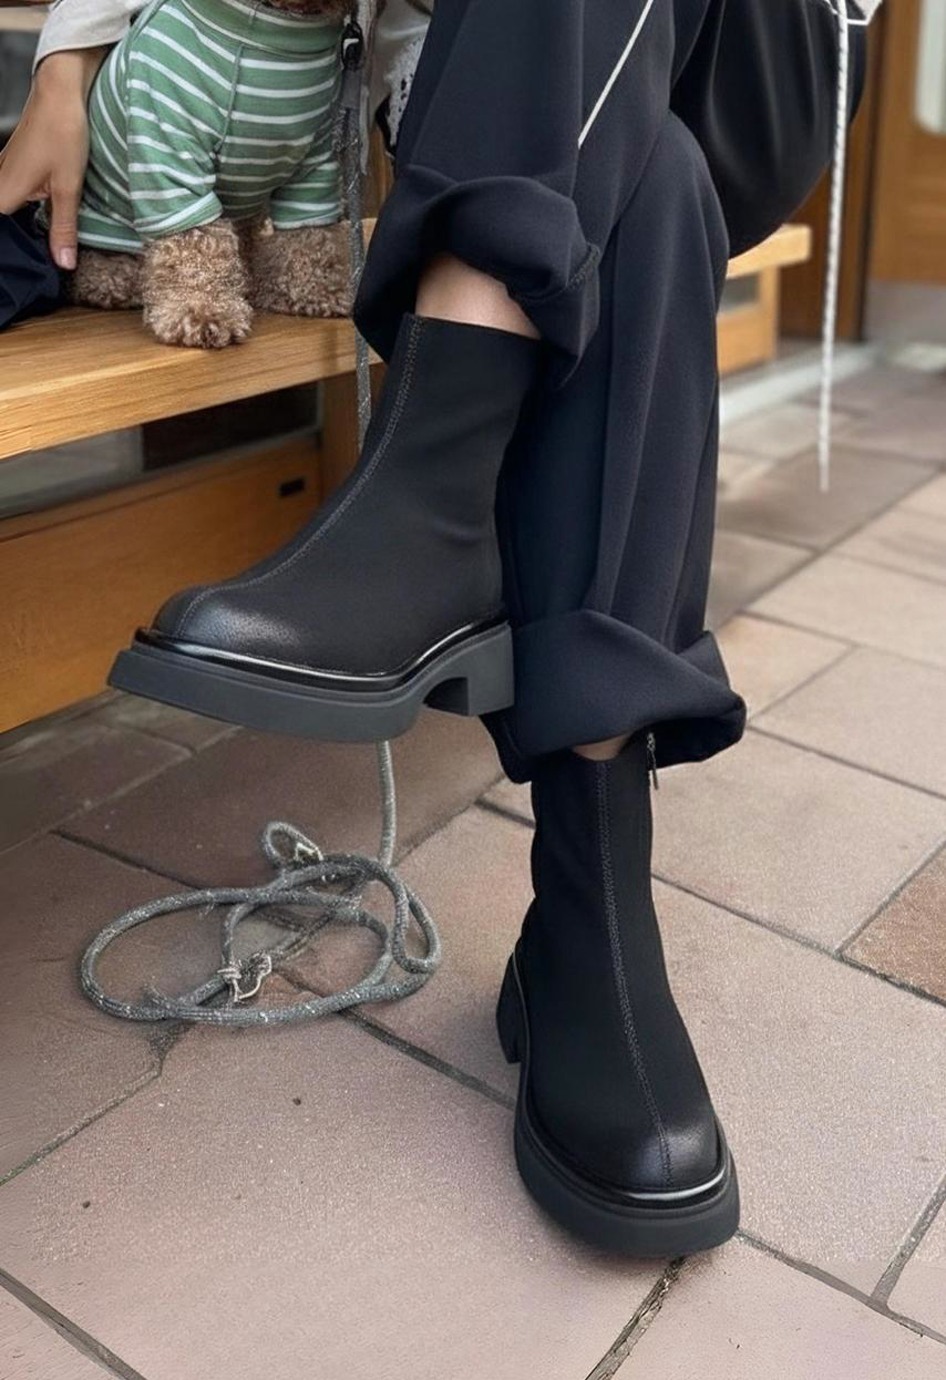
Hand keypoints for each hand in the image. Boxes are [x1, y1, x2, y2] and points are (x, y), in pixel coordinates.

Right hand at [0, 50, 105, 268]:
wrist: (60, 91)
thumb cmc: (63, 133)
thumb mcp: (68, 188)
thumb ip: (63, 228)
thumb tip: (62, 265)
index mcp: (4, 193)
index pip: (0, 234)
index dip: (9, 252)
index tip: (15, 269)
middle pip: (2, 222)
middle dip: (15, 242)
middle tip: (30, 265)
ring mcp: (4, 172)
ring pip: (5, 208)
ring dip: (17, 226)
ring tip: (36, 248)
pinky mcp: (15, 165)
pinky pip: (10, 194)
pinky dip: (20, 209)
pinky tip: (36, 219)